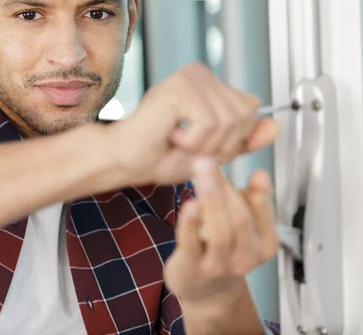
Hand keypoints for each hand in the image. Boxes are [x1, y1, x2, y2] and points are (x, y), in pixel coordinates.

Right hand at [109, 62, 278, 184]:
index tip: (199, 141)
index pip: (251, 109)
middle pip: (244, 115)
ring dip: (203, 145)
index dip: (232, 137)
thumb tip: (275, 127)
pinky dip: (191, 141)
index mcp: (209, 84)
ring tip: (177, 139)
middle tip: (186, 143)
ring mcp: (191, 77)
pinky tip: (170, 134)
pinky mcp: (181, 86)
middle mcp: (201, 74)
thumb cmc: (160, 156)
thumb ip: (244, 140)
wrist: (127, 161)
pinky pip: (209, 123)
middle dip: (220, 143)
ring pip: (228, 122)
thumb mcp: (214, 152)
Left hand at [164, 158, 278, 309]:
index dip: (256, 190)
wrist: (204, 290)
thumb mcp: (246, 227)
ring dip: (211, 200)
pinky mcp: (191, 268)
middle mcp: (244, 258)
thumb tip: (261, 175)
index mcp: (263, 245)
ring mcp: (217, 266)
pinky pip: (192, 244)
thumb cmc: (224, 250)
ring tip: (201, 175)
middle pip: (239, 220)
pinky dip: (191, 223)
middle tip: (209, 161)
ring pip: (220, 232)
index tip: (249, 167)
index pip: (262, 214)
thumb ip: (252, 201)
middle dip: (225, 188)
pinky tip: (189, 204)